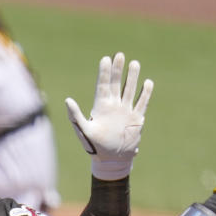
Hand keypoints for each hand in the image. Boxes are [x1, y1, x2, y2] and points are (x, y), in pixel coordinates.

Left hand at [65, 52, 153, 180]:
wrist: (112, 160)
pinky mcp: (136, 118)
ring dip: (132, 77)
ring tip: (134, 63)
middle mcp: (113, 106)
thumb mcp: (83, 131)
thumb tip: (67, 100)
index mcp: (100, 107)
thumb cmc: (95, 147)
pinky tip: (148, 82)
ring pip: (130, 90)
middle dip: (118, 70)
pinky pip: (142, 103)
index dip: (104, 73)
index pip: (102, 86)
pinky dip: (145, 93)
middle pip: (116, 84)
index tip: (105, 59)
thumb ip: (75, 116)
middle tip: (120, 55)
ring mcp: (125, 111)